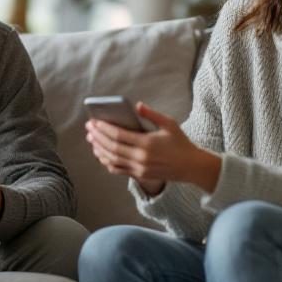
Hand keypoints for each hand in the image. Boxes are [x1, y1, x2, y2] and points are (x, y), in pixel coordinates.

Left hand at [86, 103, 220, 193]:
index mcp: (147, 143)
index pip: (119, 135)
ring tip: (91, 140)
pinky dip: (107, 162)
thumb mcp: (170, 125)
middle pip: (112, 147)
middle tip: (89, 128)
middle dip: (97, 137)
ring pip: (113, 159)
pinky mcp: (140, 175)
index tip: (94, 122)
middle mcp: (141, 157)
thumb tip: (137, 105)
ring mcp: (140, 168)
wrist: (192, 167)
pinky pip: (118, 170)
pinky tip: (101, 154)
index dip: (103, 128)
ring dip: (99, 149)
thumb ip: (152, 114)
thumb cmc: (181, 143)